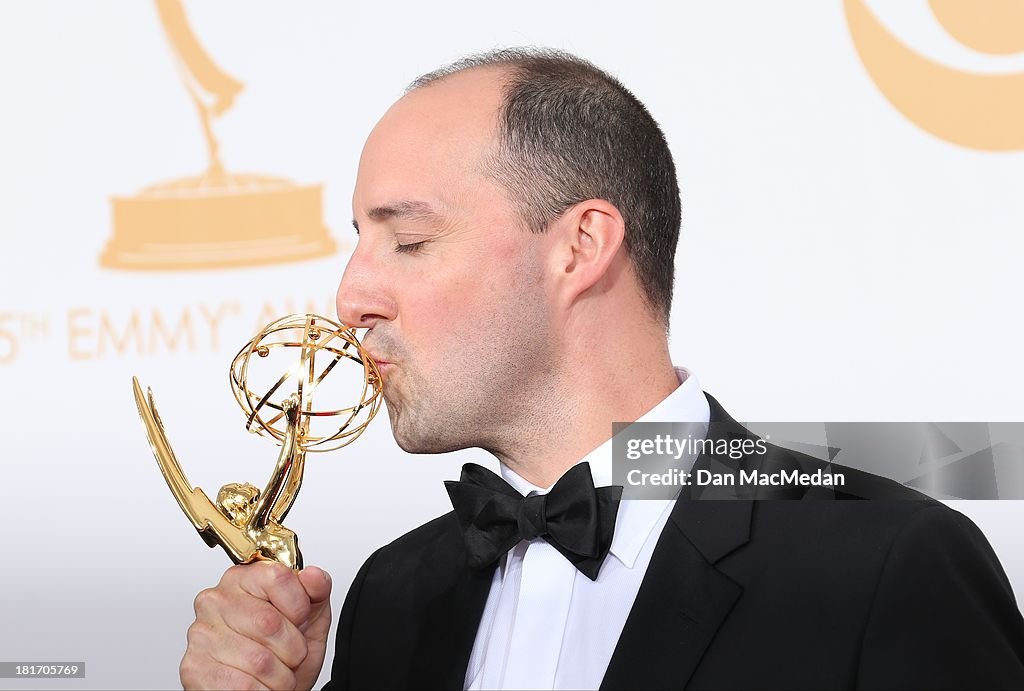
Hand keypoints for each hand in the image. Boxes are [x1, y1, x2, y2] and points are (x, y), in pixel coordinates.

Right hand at [180, 562, 332, 689]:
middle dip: (293, 648)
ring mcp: (202, 634)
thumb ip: (316, 591)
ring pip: (259, 660)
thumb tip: (313, 575)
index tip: (299, 619)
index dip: (299, 607)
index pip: (278, 577)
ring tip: (275, 672)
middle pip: (269, 622)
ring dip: (280, 676)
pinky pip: (243, 686)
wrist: (268, 688)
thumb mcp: (310, 617)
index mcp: (243, 578)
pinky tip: (259, 685)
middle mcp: (216, 600)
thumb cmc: (285, 652)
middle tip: (289, 654)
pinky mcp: (194, 667)